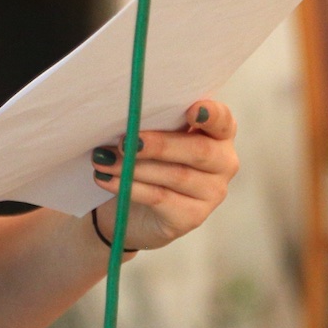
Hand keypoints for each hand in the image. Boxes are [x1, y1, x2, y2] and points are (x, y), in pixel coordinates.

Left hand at [90, 99, 239, 251]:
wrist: (136, 208)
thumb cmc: (148, 158)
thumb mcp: (153, 134)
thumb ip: (154, 123)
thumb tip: (130, 116)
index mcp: (219, 132)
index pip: (222, 120)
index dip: (211, 115)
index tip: (191, 111)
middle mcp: (224, 162)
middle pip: (199, 151)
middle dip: (160, 145)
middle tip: (125, 142)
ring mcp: (212, 192)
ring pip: (176, 176)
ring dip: (135, 167)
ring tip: (103, 160)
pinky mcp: (193, 216)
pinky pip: (160, 198)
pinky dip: (130, 187)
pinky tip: (106, 179)